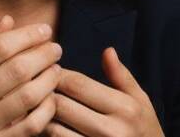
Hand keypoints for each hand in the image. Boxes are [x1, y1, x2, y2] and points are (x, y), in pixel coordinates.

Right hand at [0, 15, 63, 136]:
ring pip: (27, 96)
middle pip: (16, 69)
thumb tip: (8, 20)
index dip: (26, 35)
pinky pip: (31, 125)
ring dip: (48, 79)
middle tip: (55, 48)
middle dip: (42, 55)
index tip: (44, 29)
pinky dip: (46, 109)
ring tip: (56, 69)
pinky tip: (50, 98)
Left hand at [44, 47, 163, 136]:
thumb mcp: (140, 100)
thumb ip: (122, 76)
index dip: (57, 74)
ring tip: (38, 107)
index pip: (78, 84)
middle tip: (36, 86)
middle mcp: (111, 131)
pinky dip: (47, 135)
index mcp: (124, 108)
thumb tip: (107, 50)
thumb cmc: (144, 128)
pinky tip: (46, 126)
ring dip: (42, 116)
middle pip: (61, 105)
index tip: (49, 69)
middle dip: (45, 93)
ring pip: (53, 129)